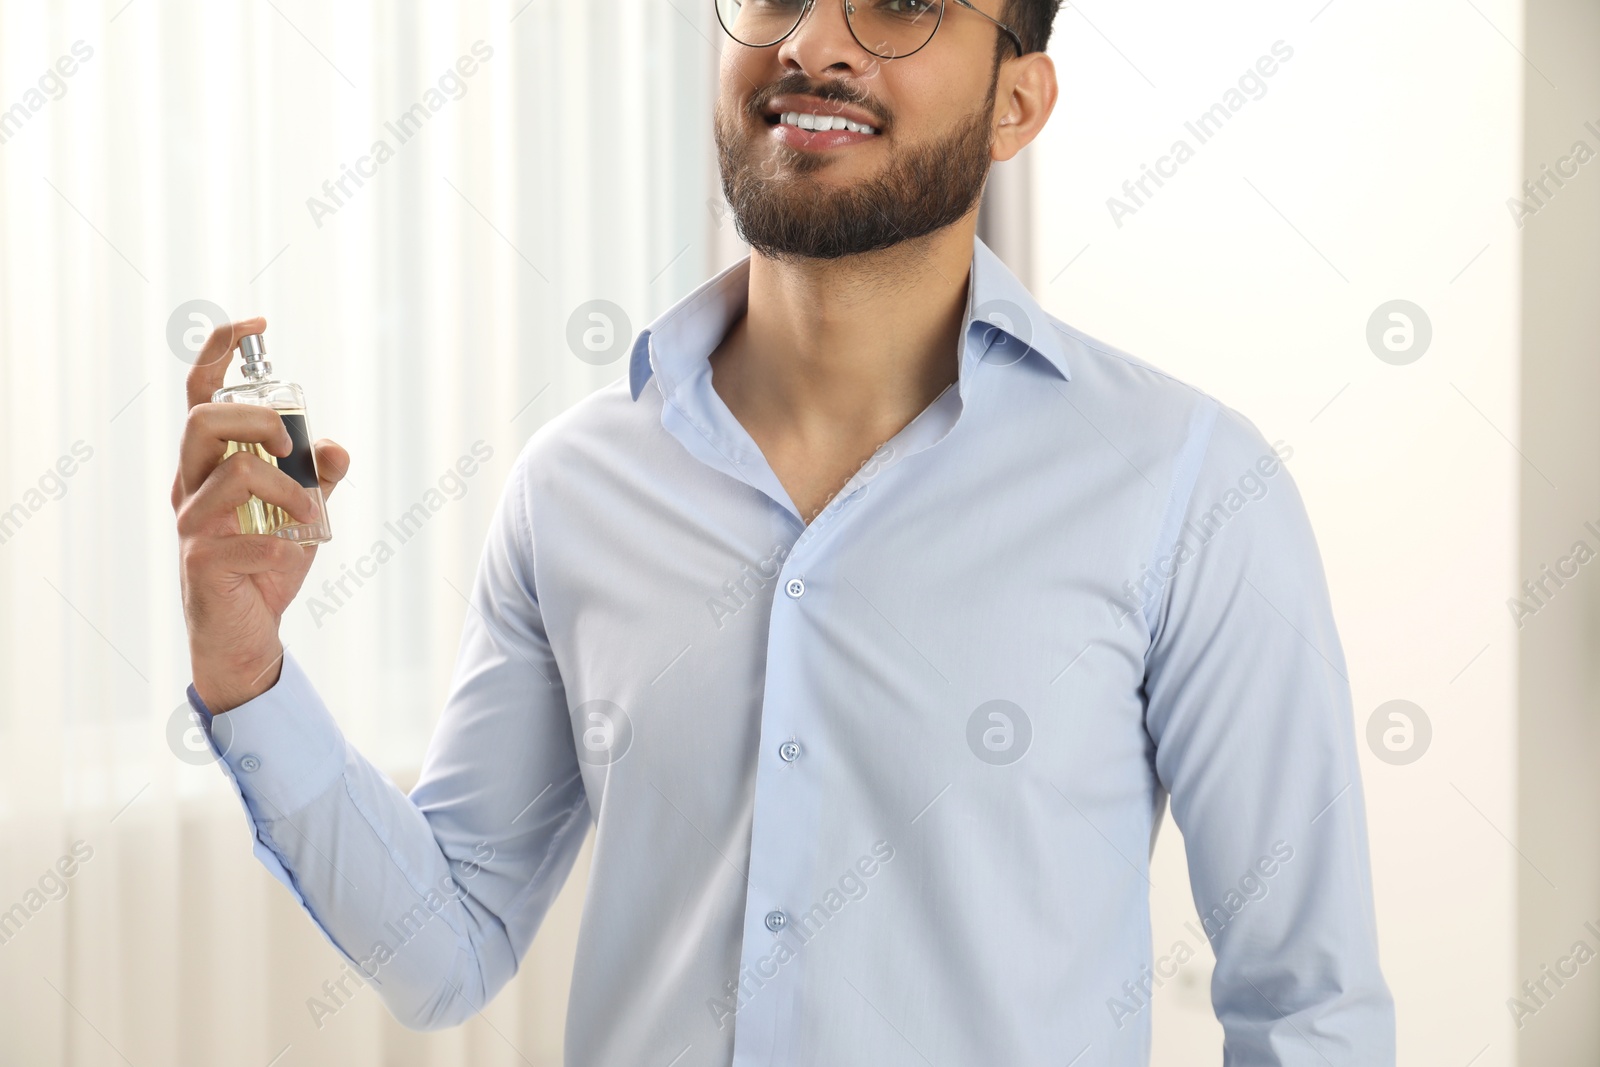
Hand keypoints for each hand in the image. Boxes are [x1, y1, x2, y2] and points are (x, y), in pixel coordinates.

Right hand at [172, 316, 349, 712]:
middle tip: (293, 446)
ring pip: (235, 471)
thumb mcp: (303, 516)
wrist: (247, 636)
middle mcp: (190, 487)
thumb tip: (337, 450)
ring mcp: (191, 523)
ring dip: (286, 489)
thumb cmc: (266, 567)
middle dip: (256, 419)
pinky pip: (252, 536)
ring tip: (305, 515)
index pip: (199, 394)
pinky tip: (290, 557)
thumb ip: (318, 480)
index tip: (257, 323)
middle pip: (204, 421)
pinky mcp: (202, 561)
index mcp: (208, 466)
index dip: (220, 352)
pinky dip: (286, 545)